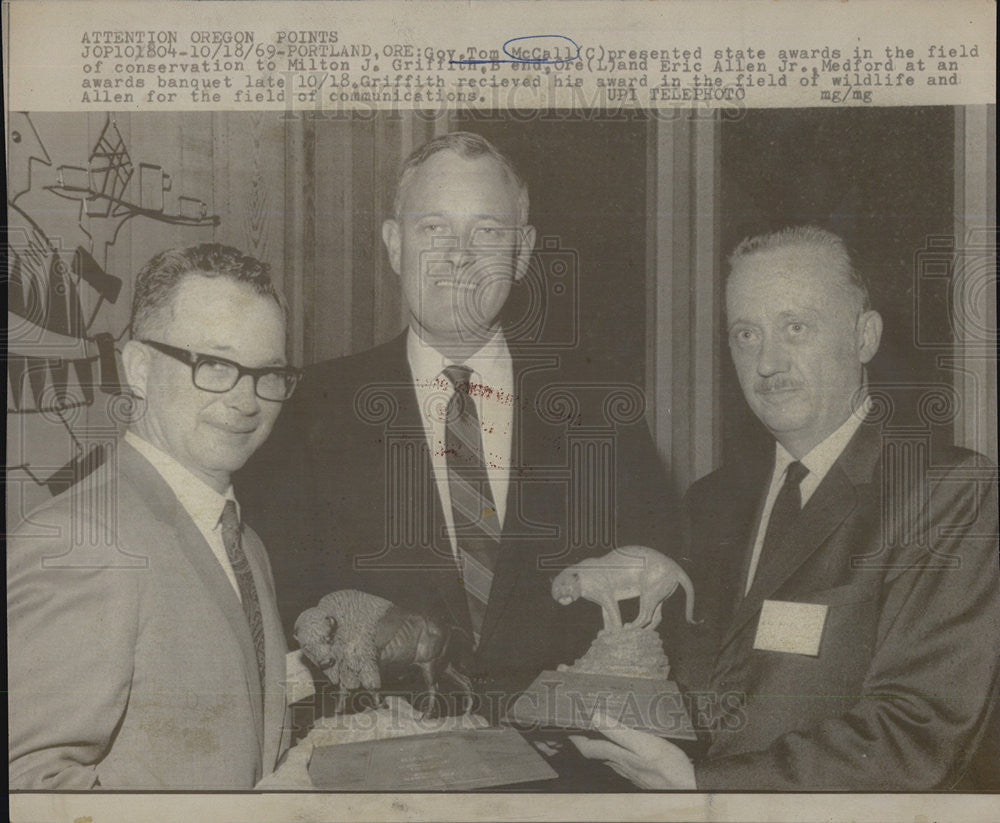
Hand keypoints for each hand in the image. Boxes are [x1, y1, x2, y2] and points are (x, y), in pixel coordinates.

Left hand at [568, 711, 695, 789]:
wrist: (690, 786)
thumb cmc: (668, 766)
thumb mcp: (643, 743)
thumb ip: (617, 731)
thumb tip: (595, 718)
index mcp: (620, 757)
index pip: (590, 748)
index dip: (577, 739)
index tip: (567, 729)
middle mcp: (622, 766)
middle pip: (598, 753)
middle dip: (587, 741)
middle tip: (579, 728)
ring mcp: (632, 772)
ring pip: (610, 758)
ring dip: (601, 746)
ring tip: (597, 734)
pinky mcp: (643, 775)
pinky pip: (623, 763)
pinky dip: (616, 753)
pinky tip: (623, 749)